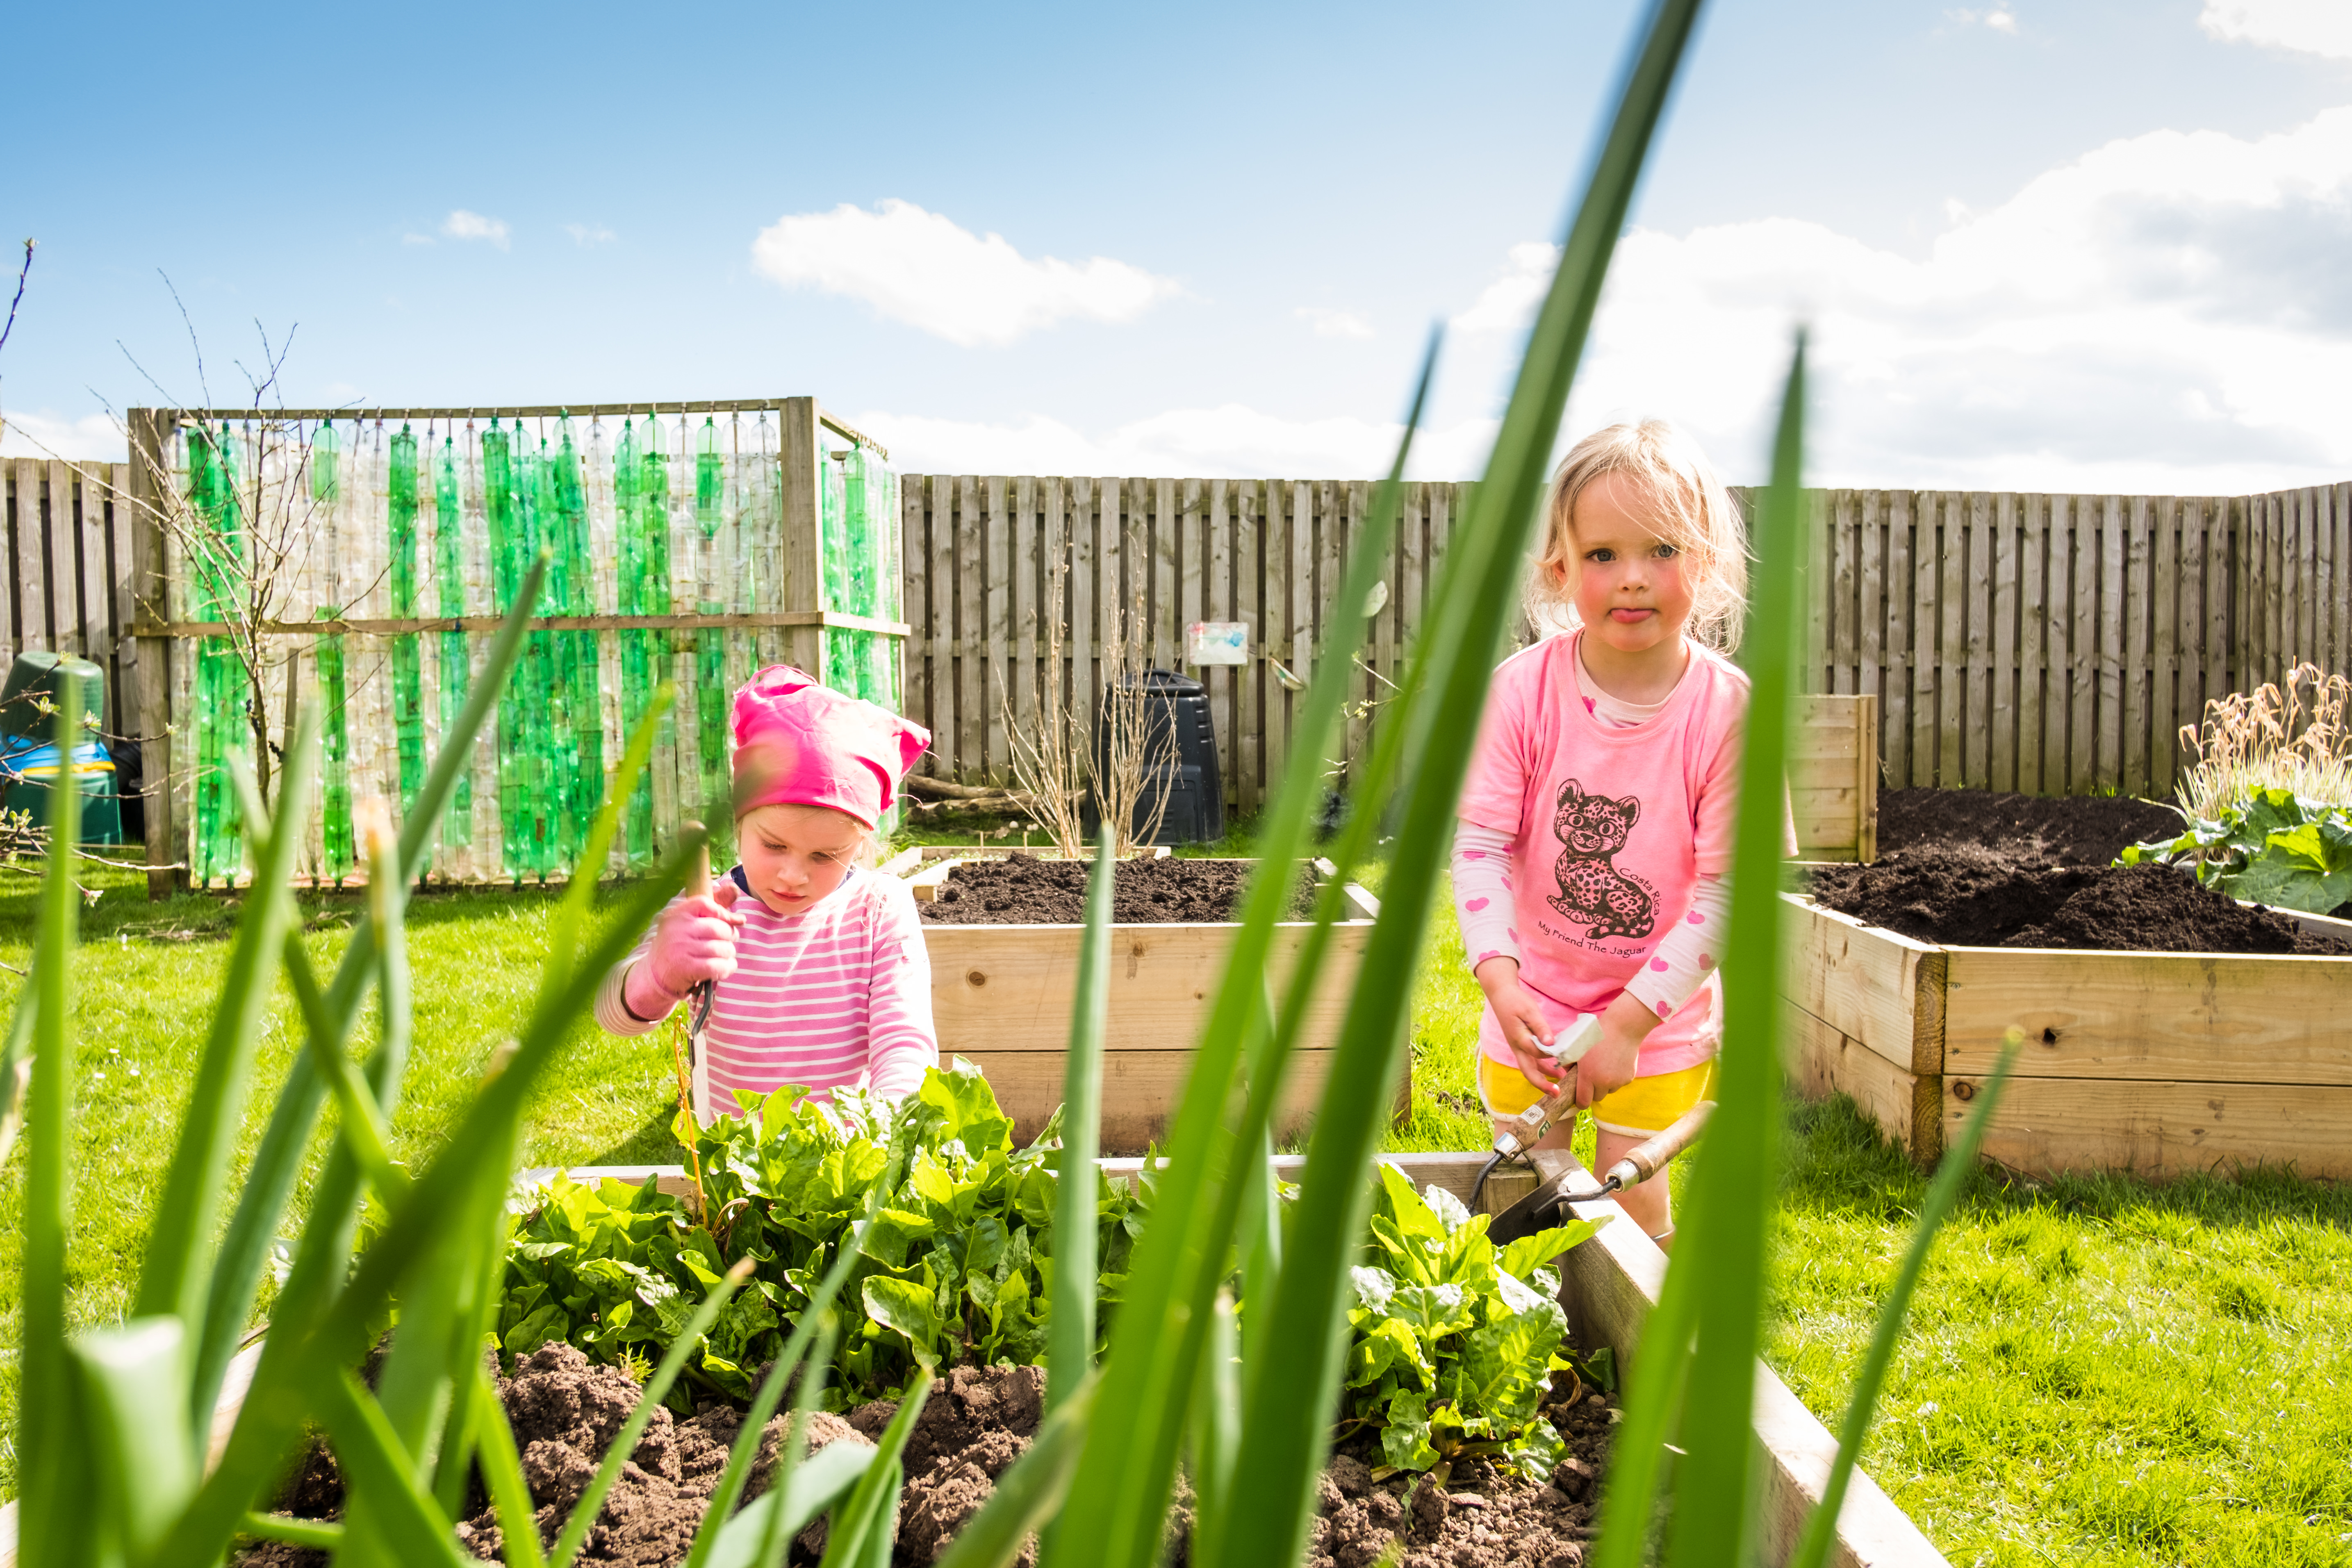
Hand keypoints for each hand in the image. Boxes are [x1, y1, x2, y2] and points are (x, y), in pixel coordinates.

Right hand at [629, 881, 747, 1013]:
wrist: (655, 975)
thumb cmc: (678, 945)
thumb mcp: (688, 923)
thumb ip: (712, 907)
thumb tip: (734, 888)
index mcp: (677, 913)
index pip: (704, 902)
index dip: (723, 912)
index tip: (731, 921)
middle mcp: (677, 929)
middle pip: (719, 928)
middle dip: (730, 936)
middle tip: (727, 943)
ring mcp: (681, 948)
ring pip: (722, 948)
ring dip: (729, 954)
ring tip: (723, 957)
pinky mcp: (686, 968)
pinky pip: (718, 966)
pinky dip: (728, 968)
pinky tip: (724, 968)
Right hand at [1475, 956, 1565, 1095]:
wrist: (1501, 995)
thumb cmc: (1516, 1001)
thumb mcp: (1530, 1010)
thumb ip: (1540, 1027)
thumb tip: (1551, 1043)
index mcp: (1518, 1039)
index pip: (1536, 1053)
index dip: (1550, 1056)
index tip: (1565, 1054)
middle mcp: (1517, 1047)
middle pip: (1528, 1071)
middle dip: (1542, 1084)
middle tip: (1557, 1093)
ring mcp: (1518, 1047)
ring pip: (1530, 1068)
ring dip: (1545, 1076)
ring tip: (1561, 1081)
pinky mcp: (1521, 1045)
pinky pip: (1531, 1060)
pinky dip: (1543, 1066)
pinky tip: (1555, 1067)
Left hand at [1573, 990, 1660, 1108]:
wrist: (1622, 1028)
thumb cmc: (1595, 1035)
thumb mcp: (1576, 1048)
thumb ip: (1568, 1063)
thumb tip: (1564, 1072)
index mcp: (1588, 1076)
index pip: (1583, 1102)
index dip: (1580, 1101)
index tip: (1579, 1095)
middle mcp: (1604, 1083)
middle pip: (1597, 1097)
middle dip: (1593, 1090)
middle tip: (1591, 1076)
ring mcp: (1618, 1081)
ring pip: (1609, 1090)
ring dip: (1605, 1084)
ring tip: (1604, 1067)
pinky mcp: (1629, 1078)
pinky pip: (1619, 1083)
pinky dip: (1616, 1078)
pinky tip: (1614, 1063)